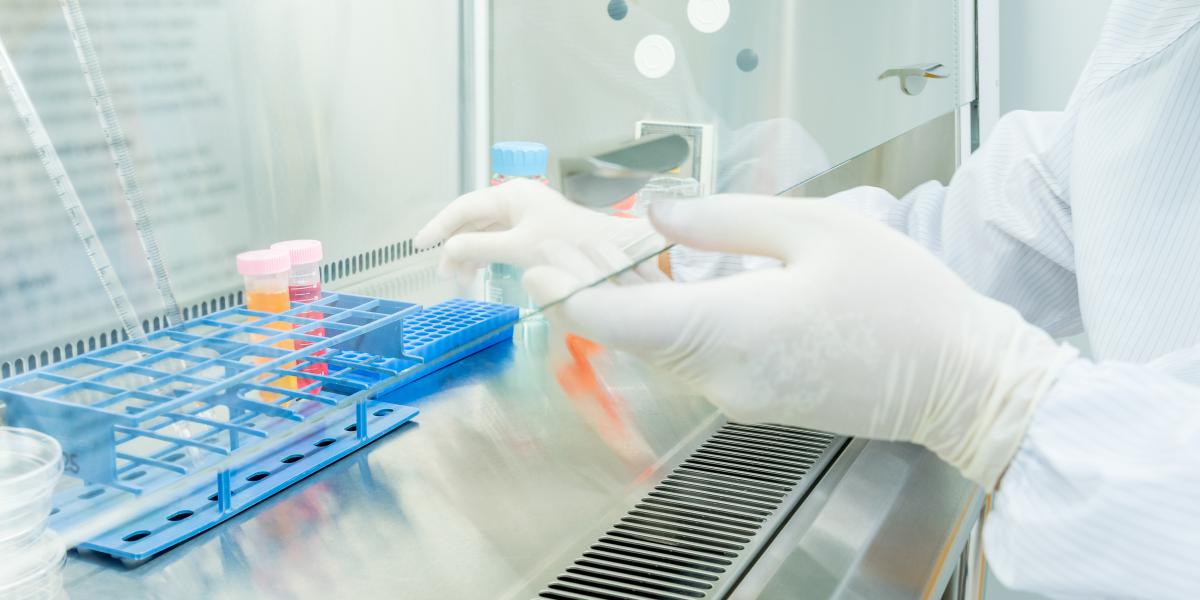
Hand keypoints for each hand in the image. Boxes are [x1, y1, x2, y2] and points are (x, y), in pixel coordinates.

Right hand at [413, 178, 662, 278]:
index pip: (463, 208)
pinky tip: (479, 271)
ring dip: (470, 254)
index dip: (439, 226)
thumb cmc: (569, 243)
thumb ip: (479, 247)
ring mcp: (525, 214)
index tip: (419, 244)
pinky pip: (500, 240)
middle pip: (472, 221)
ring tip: (460, 278)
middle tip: (443, 273)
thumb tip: (450, 250)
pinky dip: (486, 255)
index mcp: (510, 195)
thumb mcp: (518, 247)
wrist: (608, 251)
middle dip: (455, 247)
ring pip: (485, 233)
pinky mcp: (533, 230)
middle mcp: (516, 200)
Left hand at [522, 195, 1077, 489]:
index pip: (618, 323)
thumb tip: (658, 215)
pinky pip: (690, 360)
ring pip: (657, 350)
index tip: (540, 264)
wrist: (962, 380)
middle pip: (629, 336)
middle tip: (561, 245)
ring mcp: (738, 396)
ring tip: (605, 255)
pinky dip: (664, 324)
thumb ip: (726, 220)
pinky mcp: (754, 399)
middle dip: (588, 292)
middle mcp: (724, 378)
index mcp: (733, 333)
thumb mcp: (818, 230)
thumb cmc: (905, 303)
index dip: (569, 294)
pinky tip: (664, 285)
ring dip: (626, 306)